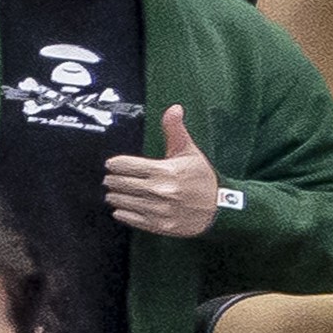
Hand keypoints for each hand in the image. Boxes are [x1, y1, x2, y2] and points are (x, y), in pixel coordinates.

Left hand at [115, 104, 228, 239]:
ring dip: (115, 195)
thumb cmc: (202, 177)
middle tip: (111, 178)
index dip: (115, 164)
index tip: (112, 164)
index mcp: (165, 171)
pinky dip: (122, 211)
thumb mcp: (190, 152)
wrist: (222, 208)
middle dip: (112, 179)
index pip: (124, 165)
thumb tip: (174, 107)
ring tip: (116, 191)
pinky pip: (129, 218)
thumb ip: (176, 130)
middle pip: (119, 183)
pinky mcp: (160, 225)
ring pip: (121, 201)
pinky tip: (123, 206)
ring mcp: (159, 210)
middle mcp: (160, 191)